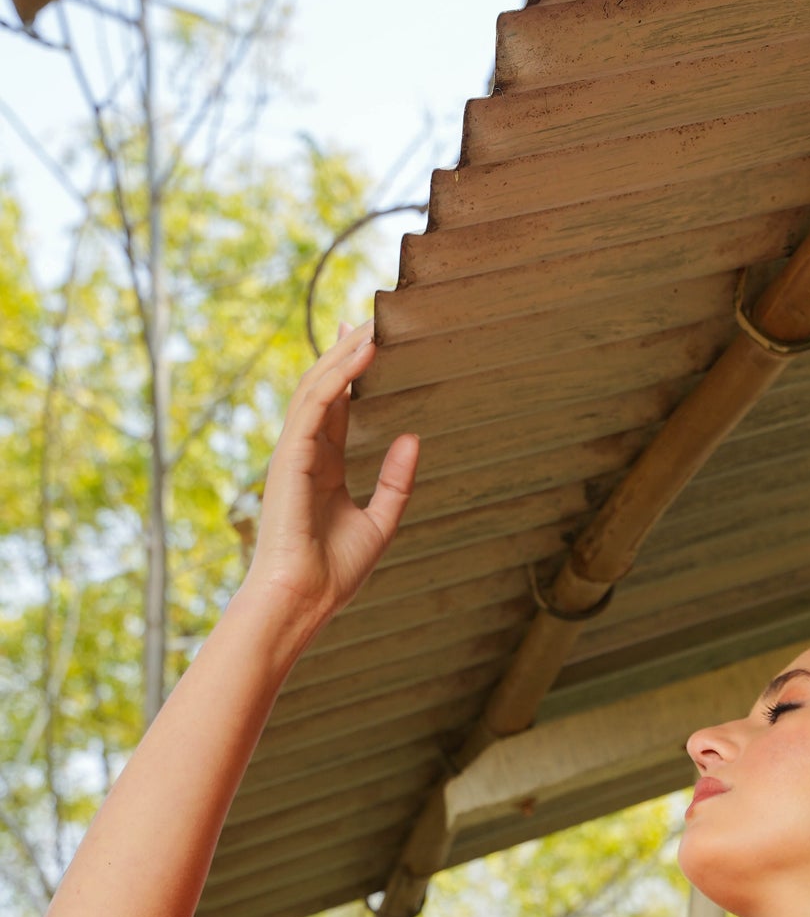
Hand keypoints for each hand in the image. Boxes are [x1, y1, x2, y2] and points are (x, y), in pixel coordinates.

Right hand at [244, 322, 418, 633]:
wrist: (303, 600)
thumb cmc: (333, 572)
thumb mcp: (380, 523)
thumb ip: (396, 481)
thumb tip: (413, 438)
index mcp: (322, 467)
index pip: (336, 407)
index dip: (351, 372)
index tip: (369, 340)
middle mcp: (304, 453)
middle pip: (325, 388)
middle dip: (346, 351)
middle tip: (370, 316)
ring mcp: (293, 453)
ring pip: (317, 388)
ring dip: (344, 355)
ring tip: (371, 324)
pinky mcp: (288, 458)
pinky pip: (313, 406)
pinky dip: (338, 377)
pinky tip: (361, 355)